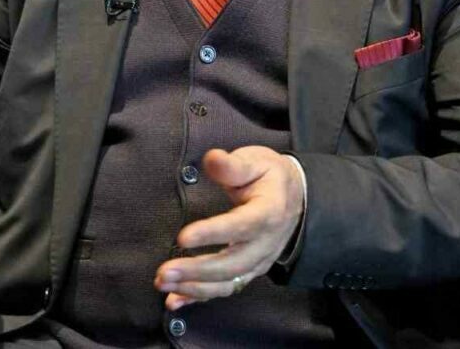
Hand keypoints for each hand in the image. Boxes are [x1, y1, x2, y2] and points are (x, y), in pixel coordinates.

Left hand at [154, 147, 303, 309]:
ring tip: (163, 283)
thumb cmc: (269, 177)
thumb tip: (212, 159)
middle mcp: (265, 244)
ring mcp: (258, 262)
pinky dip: (199, 297)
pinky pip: (225, 289)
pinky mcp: (248, 271)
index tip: (183, 237)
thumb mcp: (256, 161)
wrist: (296, 197)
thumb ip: (232, 164)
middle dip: (196, 271)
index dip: (212, 234)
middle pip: (232, 264)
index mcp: (268, 213)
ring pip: (227, 282)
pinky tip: (175, 300)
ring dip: (194, 287)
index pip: (240, 226)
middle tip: (164, 271)